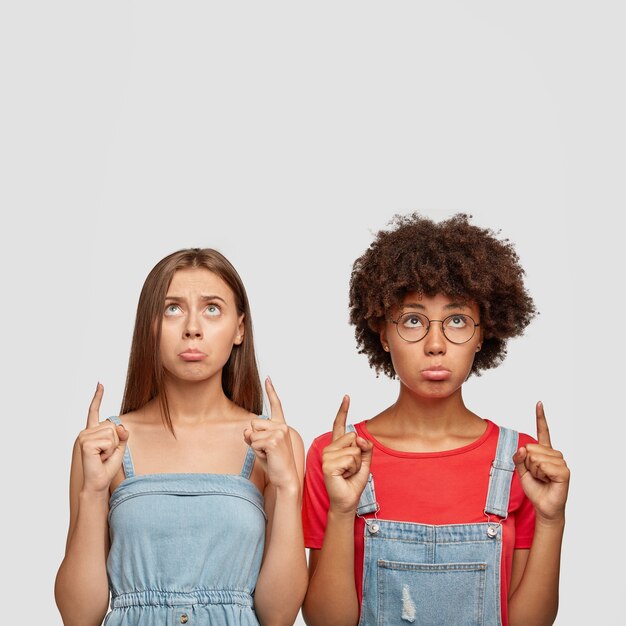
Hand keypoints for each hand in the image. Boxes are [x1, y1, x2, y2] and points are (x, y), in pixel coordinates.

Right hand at [78, 383, 128, 494]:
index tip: (100, 383)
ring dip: (113, 447)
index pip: (95, 411)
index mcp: (93, 431)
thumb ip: (122, 434)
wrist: (98, 483)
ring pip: (113, 433)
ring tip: (102, 456)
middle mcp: (86, 431)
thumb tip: (120, 426)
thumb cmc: (107, 466)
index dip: (98, 396)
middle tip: (105, 454)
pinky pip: (109, 441)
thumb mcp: (120, 447)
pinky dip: (109, 451)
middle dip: (116, 441)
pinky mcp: (86, 443)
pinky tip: (99, 458)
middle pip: (114, 425)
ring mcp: (84, 436)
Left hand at [243, 377, 298, 490]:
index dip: (271, 391)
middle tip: (266, 450)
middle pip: (253, 424)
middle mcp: (282, 426)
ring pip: (251, 433)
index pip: (276, 405)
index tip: (268, 378)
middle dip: (254, 438)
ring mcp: (279, 432)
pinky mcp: (274, 440)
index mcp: (281, 425)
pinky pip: (253, 442)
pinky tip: (268, 456)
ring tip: (268, 454)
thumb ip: (252, 435)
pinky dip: (256, 451)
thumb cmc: (274, 463)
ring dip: (255, 446)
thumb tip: (246, 431)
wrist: (285, 478)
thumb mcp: (261, 446)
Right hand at [321, 395, 372, 515]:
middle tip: (352, 468)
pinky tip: (344, 476)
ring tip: (348, 473)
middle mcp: (330, 448)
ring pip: (354, 449)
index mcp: (338, 446)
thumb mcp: (365, 462)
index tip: (346, 397)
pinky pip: (350, 459)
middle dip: (360, 454)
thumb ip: (365, 447)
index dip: (343, 410)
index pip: (339, 425)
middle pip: (354, 437)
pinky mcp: (328, 464)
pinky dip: (353, 469)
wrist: (347, 501)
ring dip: (357, 464)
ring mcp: (327, 456)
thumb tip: (360, 438)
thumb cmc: (353, 482)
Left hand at [513, 401, 569, 523]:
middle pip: (531, 449)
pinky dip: (540, 474)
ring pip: (535, 458)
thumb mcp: (521, 471)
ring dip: (534, 471)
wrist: (543, 506)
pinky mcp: (564, 471)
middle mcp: (554, 454)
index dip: (540, 417)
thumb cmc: (535, 488)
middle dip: (527, 464)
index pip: (542, 431)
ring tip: (542, 478)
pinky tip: (548, 481)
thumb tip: (523, 448)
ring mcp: (560, 461)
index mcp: (544, 451)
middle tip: (536, 475)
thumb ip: (519, 458)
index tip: (539, 403)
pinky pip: (543, 465)